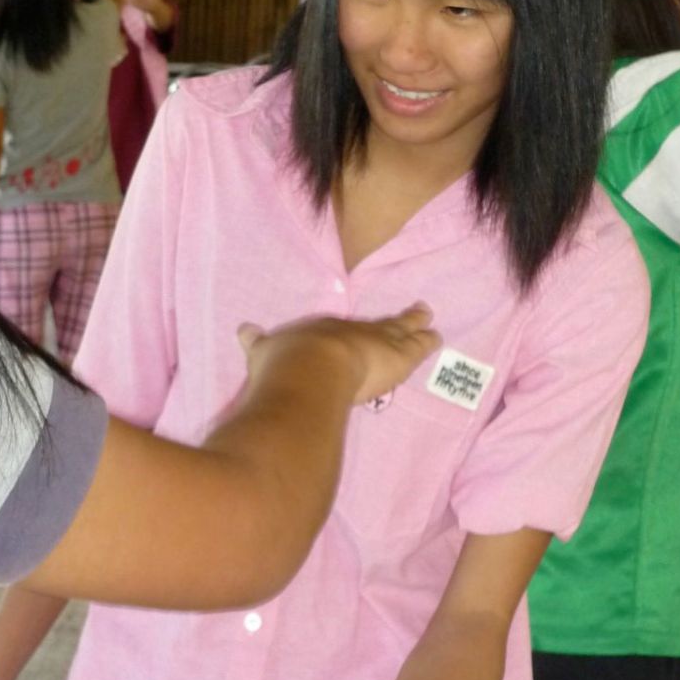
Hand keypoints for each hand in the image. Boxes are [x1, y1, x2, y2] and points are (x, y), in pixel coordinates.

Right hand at [238, 303, 439, 405]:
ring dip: (414, 325)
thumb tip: (243, 331)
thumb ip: (257, 344)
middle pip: (378, 325)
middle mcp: (353, 333)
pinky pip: (417, 346)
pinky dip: (426, 341)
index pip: (343, 332)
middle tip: (412, 312)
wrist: (310, 368)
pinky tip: (435, 337)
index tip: (361, 331)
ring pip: (402, 331)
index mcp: (323, 334)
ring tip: (427, 319)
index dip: (354, 333)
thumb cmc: (286, 362)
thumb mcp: (265, 352)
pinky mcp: (399, 356)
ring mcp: (378, 342)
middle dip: (394, 320)